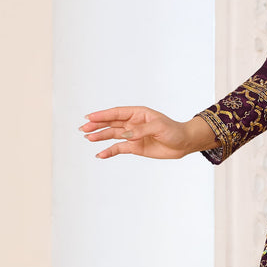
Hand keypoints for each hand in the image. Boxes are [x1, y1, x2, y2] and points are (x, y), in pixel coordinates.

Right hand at [80, 107, 215, 159]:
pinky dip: (109, 151)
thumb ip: (141, 130)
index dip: (103, 115)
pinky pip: (119, 148)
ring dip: (100, 136)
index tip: (90, 117)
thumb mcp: (159, 127)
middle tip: (83, 128)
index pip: (117, 113)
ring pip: (112, 135)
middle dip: (97, 125)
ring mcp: (132, 135)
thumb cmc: (174, 131)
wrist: (183, 143)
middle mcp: (133, 123)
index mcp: (138, 113)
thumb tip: (126, 134)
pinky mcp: (134, 147)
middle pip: (111, 123)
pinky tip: (100, 154)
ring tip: (88, 137)